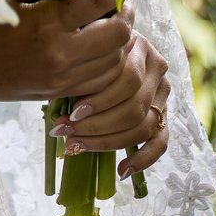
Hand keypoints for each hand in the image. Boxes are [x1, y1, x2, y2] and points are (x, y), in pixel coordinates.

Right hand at [0, 0, 140, 107]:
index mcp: (47, 23)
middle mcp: (61, 54)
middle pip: (121, 33)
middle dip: (127, 12)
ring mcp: (62, 78)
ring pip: (117, 59)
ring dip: (120, 37)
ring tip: (108, 19)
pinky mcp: (60, 92)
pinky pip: (102, 78)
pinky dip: (108, 59)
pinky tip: (98, 44)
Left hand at [46, 0, 171, 178]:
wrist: (98, 50)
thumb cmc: (83, 51)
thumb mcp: (80, 48)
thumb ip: (77, 61)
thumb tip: (52, 88)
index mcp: (138, 45)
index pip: (127, 79)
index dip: (98, 101)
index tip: (67, 115)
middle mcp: (156, 68)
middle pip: (134, 106)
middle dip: (96, 125)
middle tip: (65, 133)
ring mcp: (163, 93)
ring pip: (143, 126)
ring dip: (107, 142)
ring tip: (75, 146)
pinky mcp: (163, 116)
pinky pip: (160, 141)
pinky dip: (143, 159)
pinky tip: (121, 171)